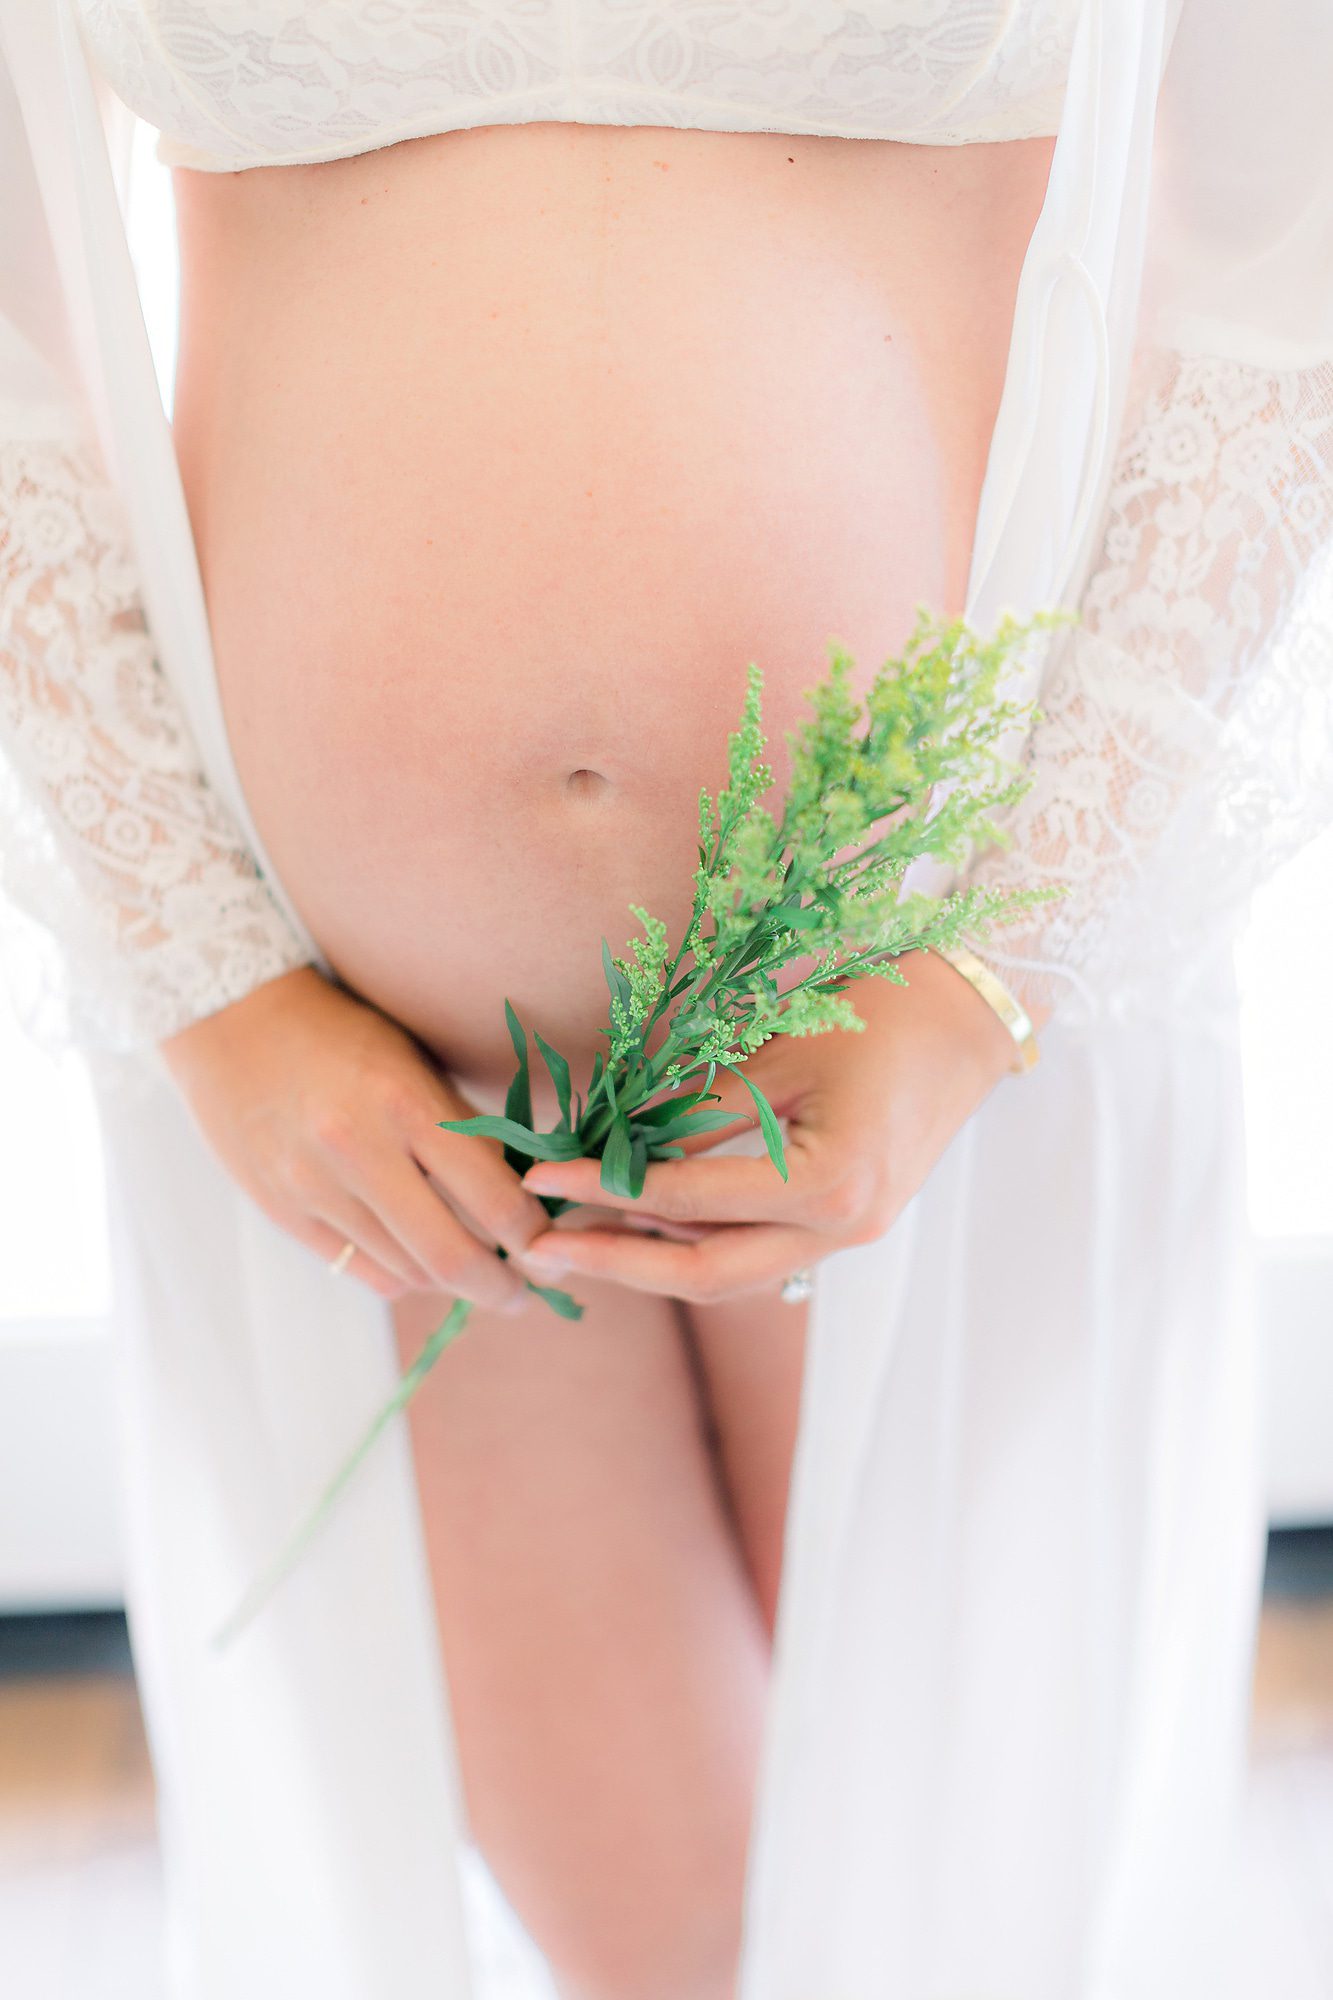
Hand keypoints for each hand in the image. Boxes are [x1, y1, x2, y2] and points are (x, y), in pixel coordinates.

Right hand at [157, 965, 549, 1306]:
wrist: (232, 1018)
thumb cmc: (342, 1032)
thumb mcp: (415, 1064)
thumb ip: (464, 1130)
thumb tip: (522, 1197)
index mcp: (406, 1102)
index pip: (493, 1198)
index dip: (534, 1237)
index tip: (551, 1247)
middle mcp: (358, 1150)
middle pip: (451, 1256)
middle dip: (502, 1287)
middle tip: (525, 1293)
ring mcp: (314, 1187)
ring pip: (407, 1273)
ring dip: (451, 1282)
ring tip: (473, 1271)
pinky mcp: (282, 1211)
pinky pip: (360, 1270)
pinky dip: (402, 1276)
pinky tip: (419, 1263)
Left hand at [515, 949, 1025, 1304]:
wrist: (969, 1021)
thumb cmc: (878, 1015)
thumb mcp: (776, 1052)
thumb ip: (695, 1106)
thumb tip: (609, 1138)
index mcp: (827, 1186)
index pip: (687, 1201)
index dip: (605, 1189)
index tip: (544, 1177)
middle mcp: (841, 1230)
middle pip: (705, 1275)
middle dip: (617, 1262)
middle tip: (543, 1248)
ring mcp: (849, 1237)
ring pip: (731, 1273)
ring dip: (653, 1260)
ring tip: (581, 1238)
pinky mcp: (846, 1225)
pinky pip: (759, 1251)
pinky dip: (698, 1241)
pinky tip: (646, 1223)